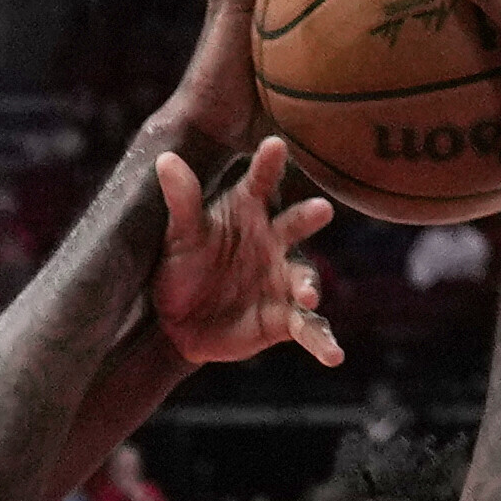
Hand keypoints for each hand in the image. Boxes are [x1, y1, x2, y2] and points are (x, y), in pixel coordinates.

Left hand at [146, 137, 341, 368]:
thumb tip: (166, 160)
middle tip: (321, 209)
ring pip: (304, 277)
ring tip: (308, 293)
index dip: (268, 164)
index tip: (274, 145)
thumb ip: (181, 200)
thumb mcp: (178, 235)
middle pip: (295, 225)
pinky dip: (322, 341)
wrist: (177, 325)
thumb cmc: (181, 268)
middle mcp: (273, 241)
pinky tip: (334, 356)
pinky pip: (308, 328)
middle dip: (308, 217)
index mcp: (248, 211)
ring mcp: (282, 280)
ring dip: (309, 284)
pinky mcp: (285, 320)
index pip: (260, 182)